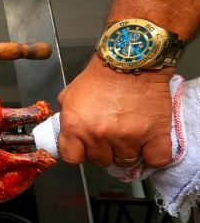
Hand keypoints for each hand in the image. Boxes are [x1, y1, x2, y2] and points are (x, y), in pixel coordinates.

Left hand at [57, 58, 173, 167]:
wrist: (130, 61)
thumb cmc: (99, 76)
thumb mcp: (69, 95)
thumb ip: (67, 118)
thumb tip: (69, 135)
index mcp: (75, 127)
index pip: (72, 158)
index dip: (79, 152)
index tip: (85, 147)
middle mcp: (99, 135)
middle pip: (100, 160)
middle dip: (103, 150)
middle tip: (109, 134)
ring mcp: (127, 137)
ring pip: (126, 161)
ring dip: (126, 151)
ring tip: (128, 134)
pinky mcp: (154, 135)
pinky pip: (155, 160)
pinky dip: (152, 157)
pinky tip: (147, 147)